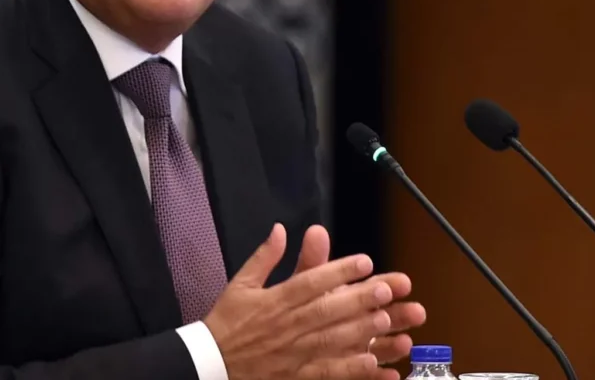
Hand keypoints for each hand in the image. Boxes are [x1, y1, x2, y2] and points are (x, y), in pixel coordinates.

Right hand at [205, 224, 424, 379]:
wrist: (209, 364)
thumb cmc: (226, 323)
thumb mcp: (240, 284)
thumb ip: (264, 257)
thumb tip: (280, 229)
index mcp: (274, 300)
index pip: (310, 281)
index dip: (339, 271)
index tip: (365, 261)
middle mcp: (286, 325)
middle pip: (327, 310)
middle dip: (358, 299)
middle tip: (386, 290)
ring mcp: (291, 353)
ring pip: (330, 340)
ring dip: (359, 331)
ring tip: (385, 321)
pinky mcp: (294, 376)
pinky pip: (325, 373)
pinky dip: (348, 369)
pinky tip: (371, 362)